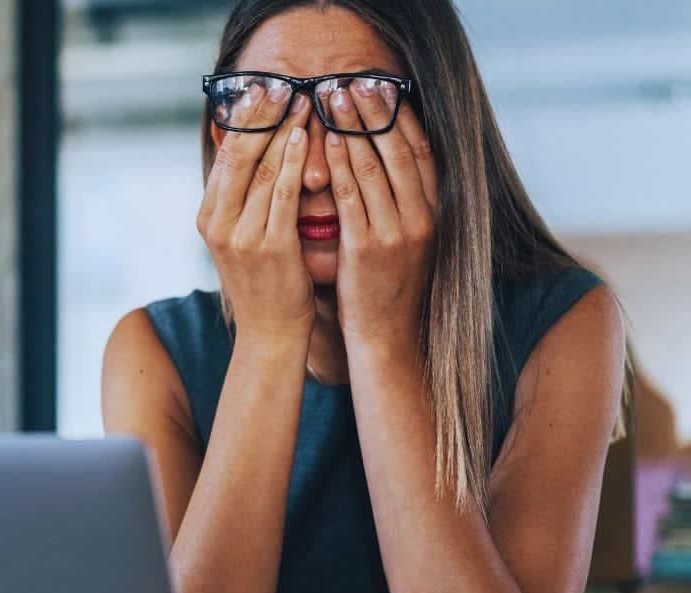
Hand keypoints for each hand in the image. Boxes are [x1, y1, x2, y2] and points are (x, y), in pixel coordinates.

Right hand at [196, 85, 315, 345]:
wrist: (270, 333)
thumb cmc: (264, 283)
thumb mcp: (241, 237)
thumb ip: (242, 199)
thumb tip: (250, 153)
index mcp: (207, 217)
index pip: (224, 156)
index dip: (244, 119)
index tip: (261, 90)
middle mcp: (218, 224)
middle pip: (239, 156)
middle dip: (262, 116)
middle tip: (281, 84)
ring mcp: (242, 236)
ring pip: (263, 169)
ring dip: (284, 130)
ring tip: (302, 101)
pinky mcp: (270, 246)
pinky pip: (283, 194)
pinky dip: (294, 162)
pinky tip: (306, 138)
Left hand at [323, 82, 438, 355]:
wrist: (387, 339)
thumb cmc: (386, 289)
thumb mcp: (405, 242)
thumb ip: (400, 205)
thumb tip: (385, 164)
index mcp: (434, 214)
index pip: (422, 152)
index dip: (402, 117)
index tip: (384, 88)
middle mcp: (422, 218)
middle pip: (399, 151)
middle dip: (375, 113)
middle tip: (353, 82)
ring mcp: (397, 233)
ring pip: (375, 168)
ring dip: (353, 128)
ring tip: (334, 99)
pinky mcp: (368, 249)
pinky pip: (352, 197)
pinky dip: (342, 166)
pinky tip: (328, 141)